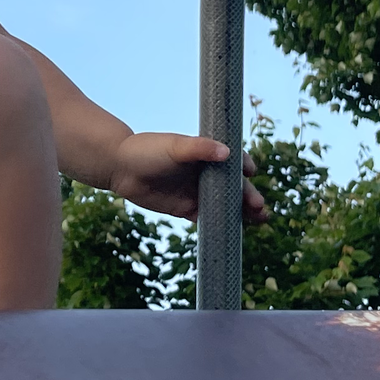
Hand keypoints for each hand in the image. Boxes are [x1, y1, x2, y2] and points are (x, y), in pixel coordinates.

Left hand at [103, 133, 268, 223]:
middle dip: (248, 195)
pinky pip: (207, 218)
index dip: (244, 166)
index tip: (251, 172)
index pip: (232, 159)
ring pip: (225, 204)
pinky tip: (233, 232)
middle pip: (233, 186)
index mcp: (205, 153)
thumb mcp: (174, 146)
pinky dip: (220, 225)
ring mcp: (197, 191)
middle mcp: (205, 173)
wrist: (120, 168)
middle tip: (259, 206)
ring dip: (241, 212)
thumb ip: (199, 149)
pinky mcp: (186, 209)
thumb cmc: (147, 150)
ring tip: (259, 220)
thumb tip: (227, 152)